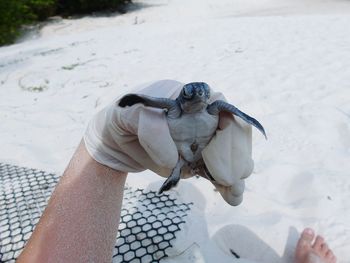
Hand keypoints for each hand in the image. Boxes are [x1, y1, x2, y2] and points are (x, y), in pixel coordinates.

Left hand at [84, 80, 253, 204]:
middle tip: (234, 175)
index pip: (221, 109)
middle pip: (231, 136)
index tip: (223, 148)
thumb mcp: (131, 113)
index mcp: (192, 100)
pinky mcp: (196, 163)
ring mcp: (202, 142)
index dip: (228, 128)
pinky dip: (226, 186)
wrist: (118, 137)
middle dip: (236, 157)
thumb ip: (153, 128)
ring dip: (236, 176)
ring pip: (227, 158)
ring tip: (235, 192)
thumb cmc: (127, 115)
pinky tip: (232, 198)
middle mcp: (203, 120)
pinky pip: (216, 174)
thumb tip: (173, 158)